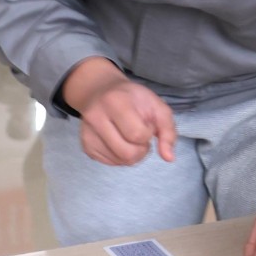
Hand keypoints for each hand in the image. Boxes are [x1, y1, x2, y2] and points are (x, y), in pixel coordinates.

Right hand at [61, 57, 176, 166]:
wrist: (102, 91)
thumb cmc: (133, 98)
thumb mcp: (156, 106)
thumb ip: (167, 131)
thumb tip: (169, 158)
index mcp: (115, 102)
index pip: (138, 135)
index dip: (148, 133)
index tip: (146, 123)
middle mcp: (95, 118)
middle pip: (127, 154)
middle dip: (142, 149)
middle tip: (141, 136)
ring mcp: (87, 134)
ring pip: (119, 161)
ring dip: (133, 154)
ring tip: (131, 137)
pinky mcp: (86, 146)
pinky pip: (110, 163)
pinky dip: (121, 157)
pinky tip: (120, 141)